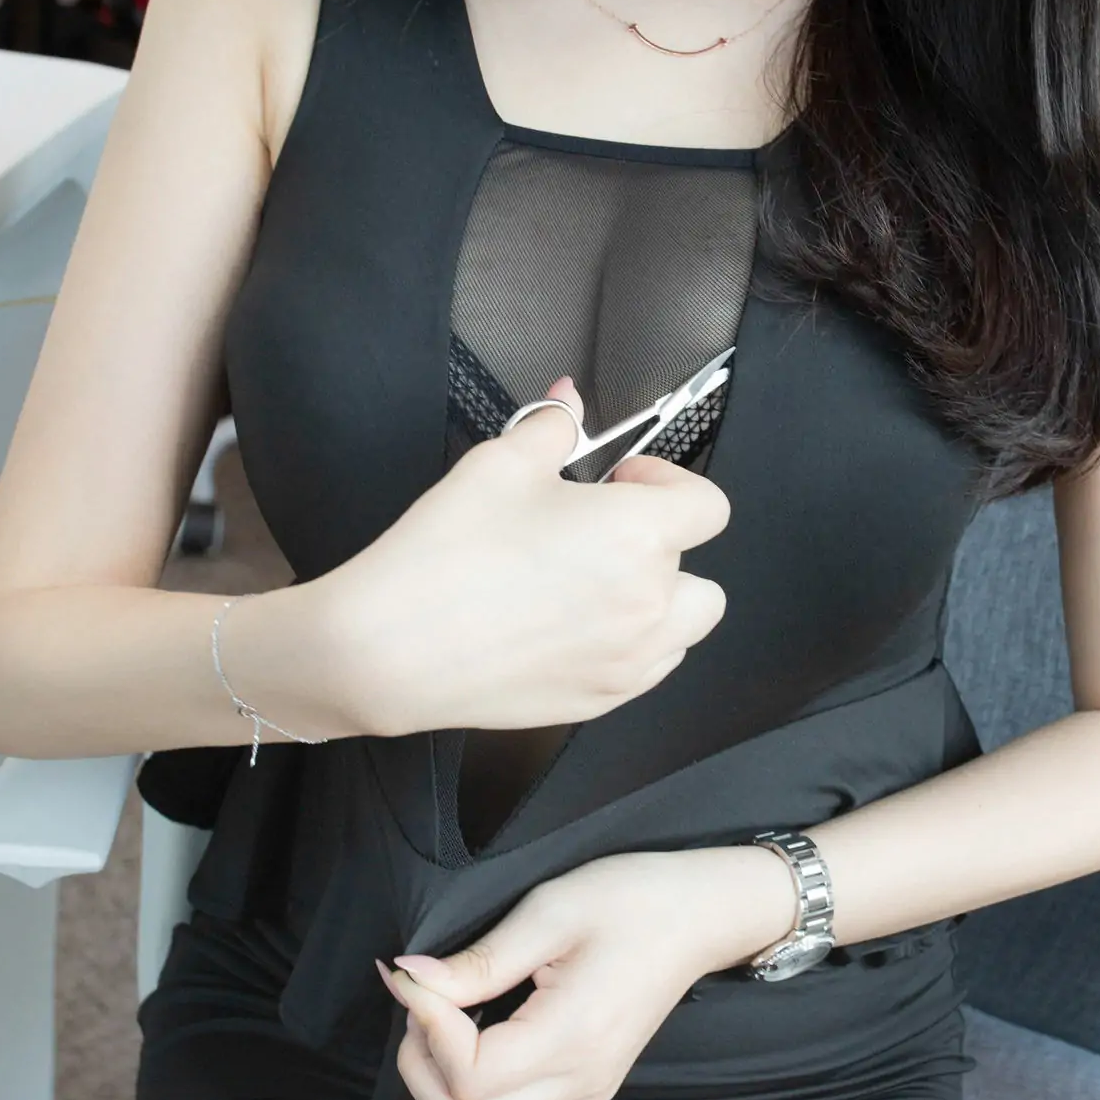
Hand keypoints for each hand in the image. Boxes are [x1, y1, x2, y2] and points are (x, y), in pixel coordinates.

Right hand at [304, 376, 732, 738]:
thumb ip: (551, 427)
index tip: (620, 480)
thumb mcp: (499, 465)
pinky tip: (574, 625)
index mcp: (640, 535)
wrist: (391, 649)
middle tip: (599, 532)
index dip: (668, 481)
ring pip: (684, 626)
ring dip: (658, 600)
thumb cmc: (446, 554)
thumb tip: (567, 399)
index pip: (708, 507)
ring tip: (594, 583)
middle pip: (698, 570)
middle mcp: (651, 603)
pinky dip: (631, 646)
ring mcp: (630, 662)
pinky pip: (647, 668)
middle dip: (661, 545)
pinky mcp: (600, 700)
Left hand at [372, 845, 794, 1099]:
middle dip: (423, 1067)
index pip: (471, 1076)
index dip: (427, 1028)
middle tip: (430, 1006)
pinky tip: (484, 1078)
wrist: (699, 917)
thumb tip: (409, 978)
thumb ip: (480, 959)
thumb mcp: (552, 909)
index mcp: (572, 1036)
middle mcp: (579, 1084)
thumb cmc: (632, 901)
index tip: (421, 979)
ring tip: (448, 1045)